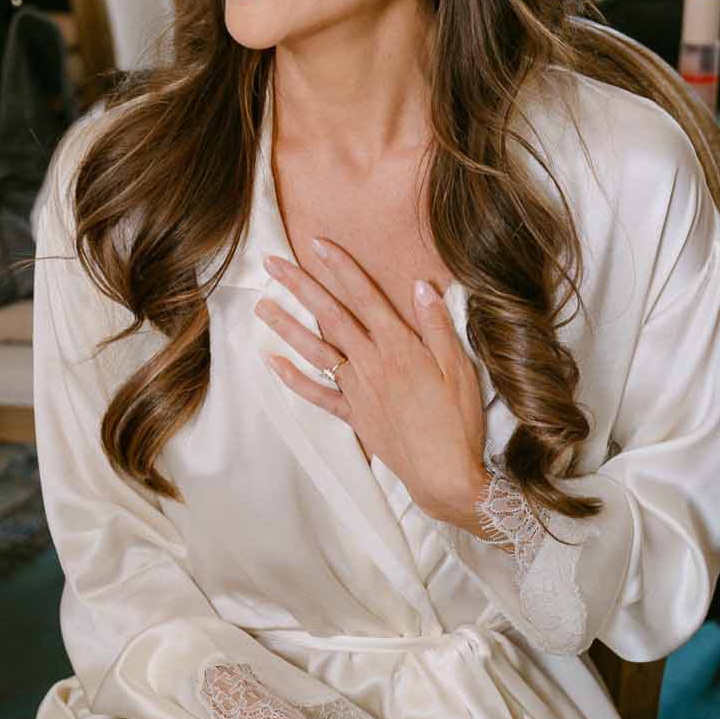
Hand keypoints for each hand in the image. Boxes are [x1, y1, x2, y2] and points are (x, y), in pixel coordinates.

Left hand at [256, 242, 489, 527]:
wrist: (444, 475)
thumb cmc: (458, 421)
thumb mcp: (458, 367)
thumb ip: (436, 326)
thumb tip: (421, 286)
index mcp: (398, 347)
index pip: (364, 296)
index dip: (341, 268)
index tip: (318, 243)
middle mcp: (370, 363)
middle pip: (330, 316)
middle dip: (300, 286)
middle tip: (272, 263)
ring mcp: (357, 390)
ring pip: (315, 351)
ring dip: (286, 326)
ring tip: (261, 306)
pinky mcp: (354, 416)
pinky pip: (317, 394)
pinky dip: (293, 379)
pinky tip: (272, 363)